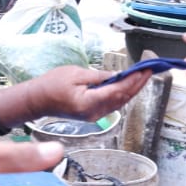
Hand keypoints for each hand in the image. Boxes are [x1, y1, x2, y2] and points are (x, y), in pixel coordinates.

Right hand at [0, 66, 151, 127]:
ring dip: (132, 90)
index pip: (117, 92)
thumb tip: (117, 75)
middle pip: (122, 99)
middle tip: (149, 71)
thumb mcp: (76, 74)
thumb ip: (98, 76)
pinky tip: (129, 85)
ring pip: (119, 103)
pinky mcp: (92, 115)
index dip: (133, 81)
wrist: (36, 100)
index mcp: (89, 103)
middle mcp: (94, 113)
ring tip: (143, 76)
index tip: (144, 70)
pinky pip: (112, 104)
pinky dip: (122, 94)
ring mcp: (94, 116)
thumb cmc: (51, 84)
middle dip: (137, 85)